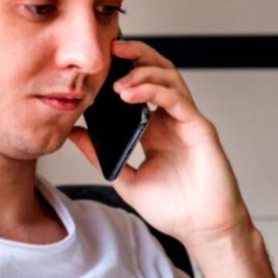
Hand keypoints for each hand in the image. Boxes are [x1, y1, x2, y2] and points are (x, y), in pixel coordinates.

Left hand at [65, 39, 252, 246]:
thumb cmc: (175, 209)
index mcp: (156, 129)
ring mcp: (188, 122)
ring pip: (170, 79)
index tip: (98, 65)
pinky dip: (154, 91)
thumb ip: (100, 155)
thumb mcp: (126, 178)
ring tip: (119, 77)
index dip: (123, 71)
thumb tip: (74, 134)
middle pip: (158, 73)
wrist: (203, 230)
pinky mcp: (200, 129)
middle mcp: (173, 120)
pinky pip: (177, 100)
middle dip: (136, 55)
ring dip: (143, 71)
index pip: (141, 88)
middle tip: (111, 48)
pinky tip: (132, 93)